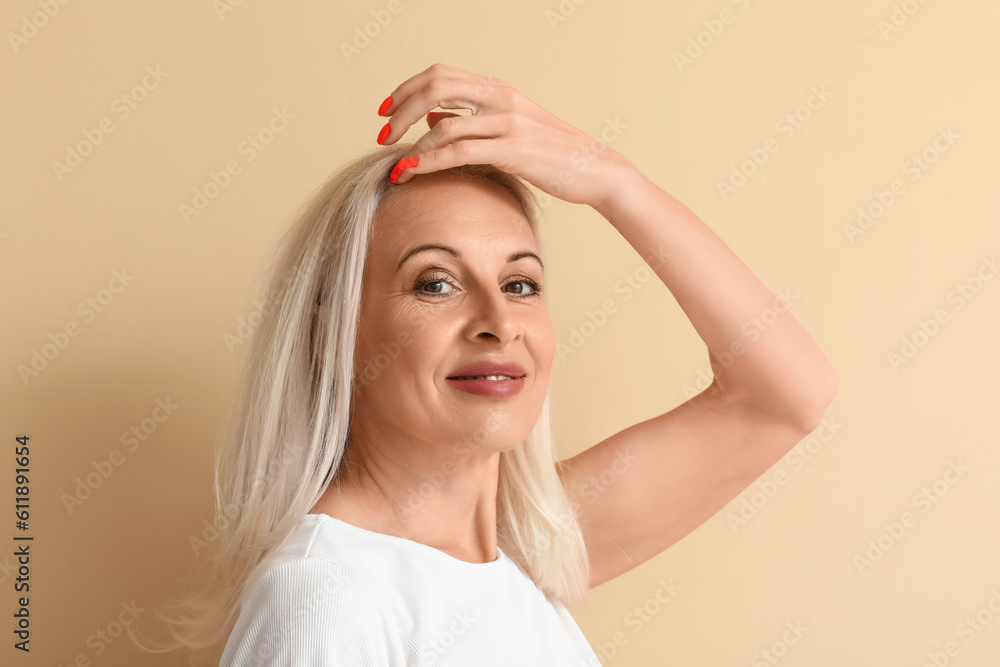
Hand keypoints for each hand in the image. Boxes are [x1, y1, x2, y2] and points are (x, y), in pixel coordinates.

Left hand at [375, 63, 632, 209]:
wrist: (594, 168)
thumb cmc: (553, 154)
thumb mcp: (510, 129)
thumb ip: (472, 121)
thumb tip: (435, 120)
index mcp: (498, 89)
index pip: (440, 75)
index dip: (405, 90)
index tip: (384, 111)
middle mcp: (501, 97)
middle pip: (435, 87)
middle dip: (400, 111)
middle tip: (382, 134)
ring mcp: (508, 121)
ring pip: (444, 123)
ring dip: (411, 143)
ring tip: (395, 164)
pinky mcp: (513, 149)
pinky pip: (460, 152)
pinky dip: (430, 160)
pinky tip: (413, 170)